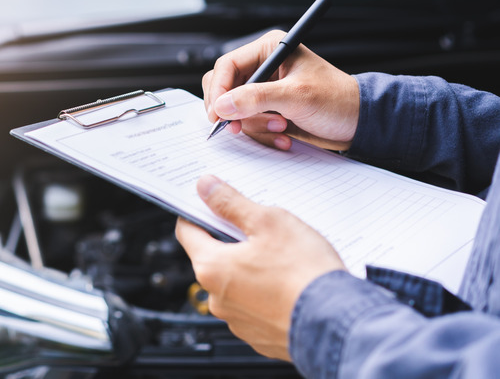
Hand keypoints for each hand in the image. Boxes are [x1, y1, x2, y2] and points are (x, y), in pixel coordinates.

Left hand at [176, 175, 346, 359]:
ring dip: (250, 269)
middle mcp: (217, 299)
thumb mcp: (269, 222)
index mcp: (212, 268)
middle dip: (232, 241)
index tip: (209, 204)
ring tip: (282, 259)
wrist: (336, 323)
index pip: (187, 232)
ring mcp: (238, 321)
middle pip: (213, 258)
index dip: (197, 213)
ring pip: (235, 284)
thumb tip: (206, 188)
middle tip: (260, 230)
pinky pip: (255, 307)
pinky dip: (265, 294)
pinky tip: (288, 284)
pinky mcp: (259, 336)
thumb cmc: (304, 274)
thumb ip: (232, 203)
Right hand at [203, 30, 359, 150]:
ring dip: (254, 125)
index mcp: (269, 50)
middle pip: (225, 88)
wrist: (358, 123)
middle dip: (235, 111)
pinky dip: (261, 134)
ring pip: (234, 110)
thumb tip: (221, 106)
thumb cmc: (336, 100)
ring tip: (281, 127)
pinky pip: (247, 123)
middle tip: (242, 127)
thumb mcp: (296, 97)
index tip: (218, 115)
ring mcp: (264, 90)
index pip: (226, 66)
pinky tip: (282, 136)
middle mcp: (263, 67)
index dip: (218, 91)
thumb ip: (256, 99)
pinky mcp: (267, 110)